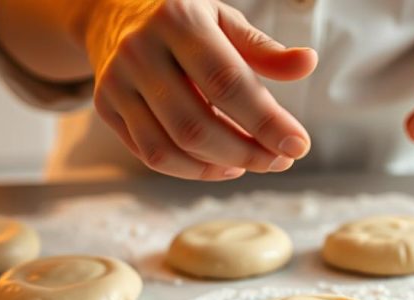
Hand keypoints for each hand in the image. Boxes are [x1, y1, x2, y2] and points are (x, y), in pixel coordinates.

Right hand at [85, 0, 317, 179]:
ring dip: (219, 167)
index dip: (265, 121)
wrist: (112, 12)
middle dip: (246, 152)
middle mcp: (140, 51)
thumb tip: (308, 63)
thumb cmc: (183, 20)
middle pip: (197, 125)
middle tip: (280, 160)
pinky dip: (191, 170)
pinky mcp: (105, 107)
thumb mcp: (224, 20)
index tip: (299, 145)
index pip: (227, 83)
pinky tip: (220, 165)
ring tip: (251, 162)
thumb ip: (263, 49)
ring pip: (171, 148)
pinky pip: (151, 154)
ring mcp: (116, 82)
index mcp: (178, 20)